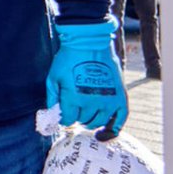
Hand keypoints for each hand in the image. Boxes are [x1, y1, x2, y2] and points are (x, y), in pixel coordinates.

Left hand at [46, 19, 128, 134]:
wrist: (89, 42)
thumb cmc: (68, 59)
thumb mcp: (53, 77)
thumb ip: (52, 99)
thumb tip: (52, 114)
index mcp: (73, 98)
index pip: (68, 120)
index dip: (64, 118)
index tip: (64, 114)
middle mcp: (92, 102)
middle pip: (83, 121)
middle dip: (77, 116)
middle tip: (76, 108)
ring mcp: (108, 100)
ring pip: (98, 122)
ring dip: (91, 120)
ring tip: (87, 112)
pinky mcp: (120, 97)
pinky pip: (120, 119)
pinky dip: (113, 128)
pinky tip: (106, 131)